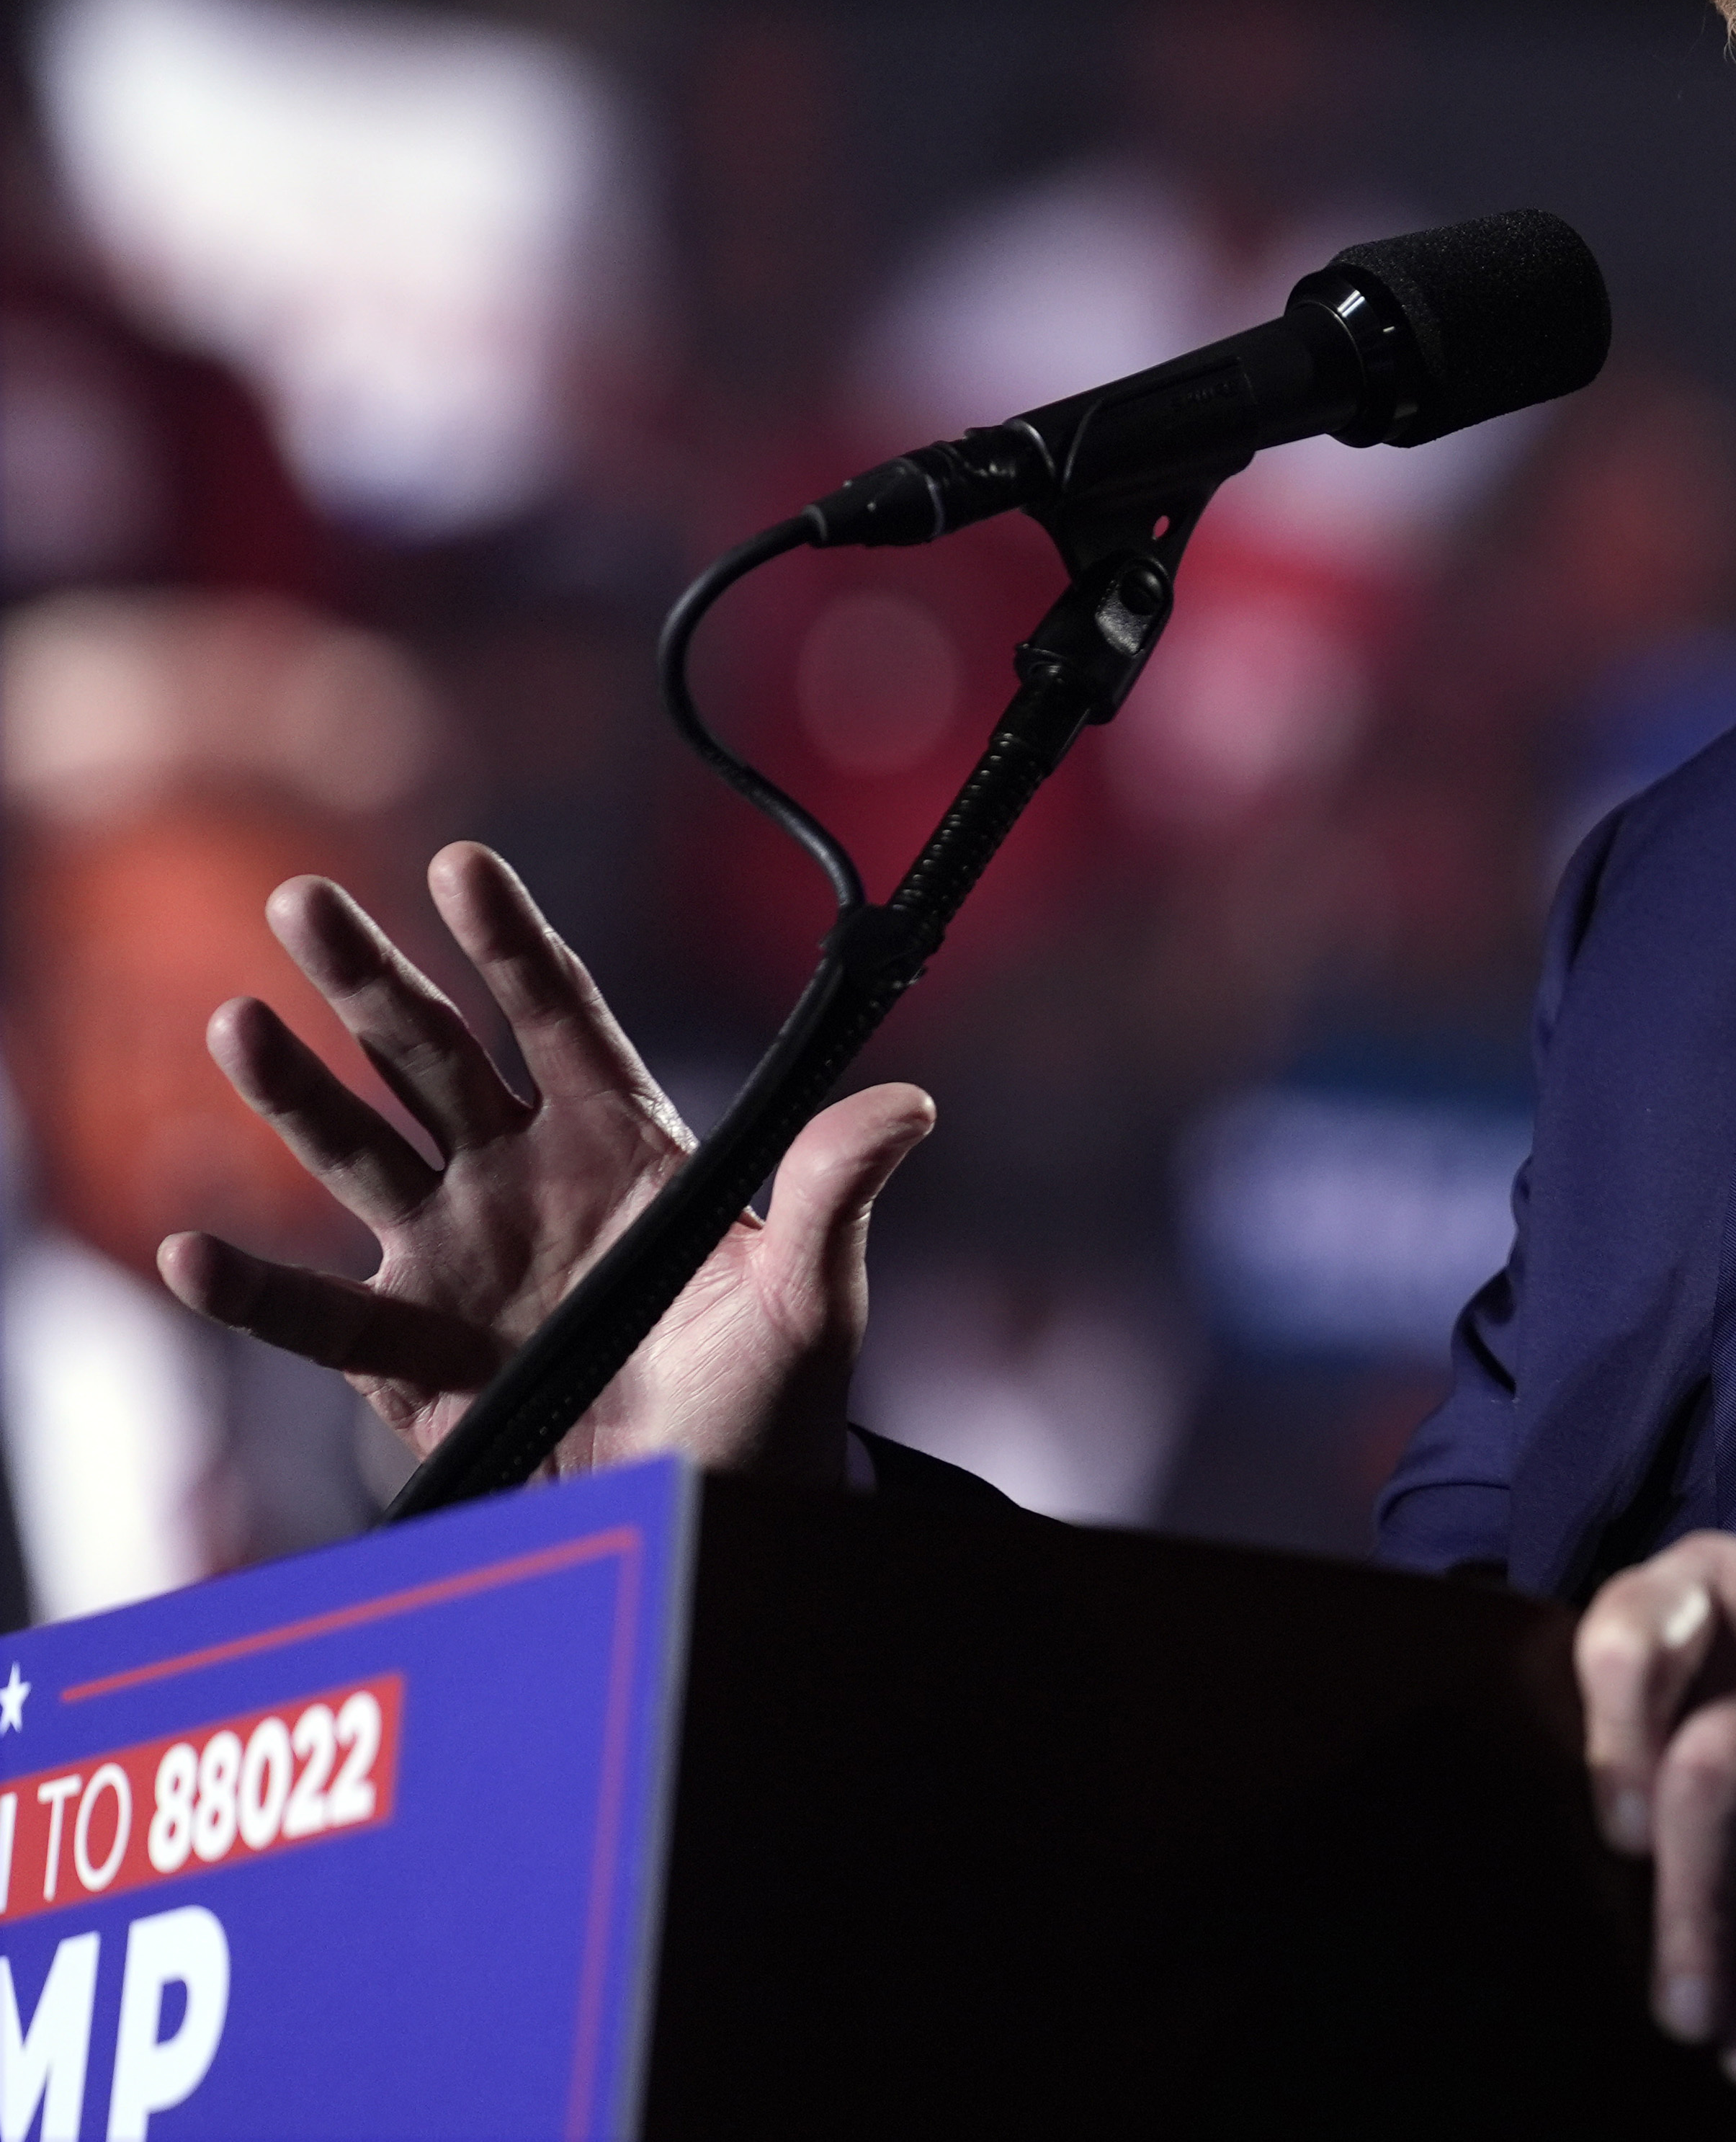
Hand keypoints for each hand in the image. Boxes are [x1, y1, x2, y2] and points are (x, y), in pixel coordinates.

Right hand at [162, 841, 933, 1489]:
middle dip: (373, 980)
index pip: (560, 1018)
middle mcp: (526, 1180)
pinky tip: (190, 1255)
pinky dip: (255, 1293)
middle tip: (303, 898)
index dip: (511, 942)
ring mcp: (457, 1257)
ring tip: (237, 1020)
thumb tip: (910, 1103)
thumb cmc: (771, 1399)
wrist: (711, 1508)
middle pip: (436, 1058)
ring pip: (361, 1153)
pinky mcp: (410, 1353)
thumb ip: (834, 1194)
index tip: (462, 863)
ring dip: (296, 1092)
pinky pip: (320, 1317)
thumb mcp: (808, 1297)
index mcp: (624, 1145)